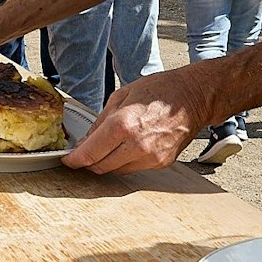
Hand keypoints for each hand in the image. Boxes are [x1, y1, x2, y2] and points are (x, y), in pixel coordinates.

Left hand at [63, 71, 208, 173]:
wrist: (194, 97)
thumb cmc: (160, 90)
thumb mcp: (121, 96)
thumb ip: (100, 121)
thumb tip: (86, 141)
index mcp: (123, 125)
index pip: (89, 153)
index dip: (74, 160)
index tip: (68, 159)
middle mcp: (136, 145)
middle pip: (100, 167)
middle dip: (88, 162)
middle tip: (84, 153)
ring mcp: (150, 157)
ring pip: (116, 171)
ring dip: (106, 162)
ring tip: (108, 147)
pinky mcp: (161, 163)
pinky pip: (133, 168)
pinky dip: (125, 161)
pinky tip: (128, 146)